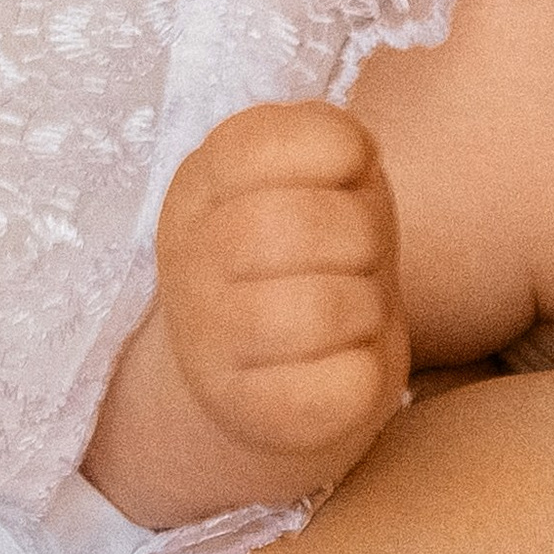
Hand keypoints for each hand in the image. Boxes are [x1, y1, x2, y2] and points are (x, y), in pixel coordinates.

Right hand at [88, 102, 408, 524]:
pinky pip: (342, 385)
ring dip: (367, 307)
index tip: (345, 182)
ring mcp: (207, 342)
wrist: (274, 377)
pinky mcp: (251, 413)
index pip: (267, 140)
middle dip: (363, 237)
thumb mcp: (322, 181)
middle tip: (356, 258)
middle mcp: (186, 258)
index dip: (341, 153)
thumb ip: (330, 144)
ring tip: (350, 311)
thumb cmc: (314, 258)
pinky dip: (366, 375)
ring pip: (323, 309)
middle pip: (301, 225)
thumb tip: (351, 149)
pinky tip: (343, 365)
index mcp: (201, 183)